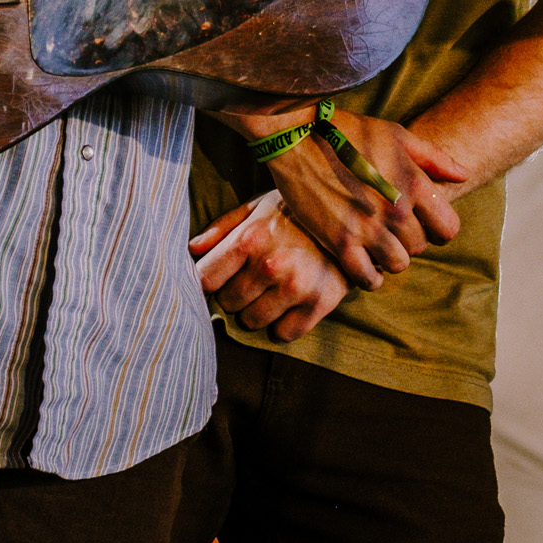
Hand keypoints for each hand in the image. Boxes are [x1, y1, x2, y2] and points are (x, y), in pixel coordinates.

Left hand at [191, 192, 348, 341]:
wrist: (352, 217)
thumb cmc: (296, 211)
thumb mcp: (258, 207)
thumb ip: (222, 228)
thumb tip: (191, 251)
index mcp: (251, 237)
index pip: (205, 279)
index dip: (208, 280)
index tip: (216, 277)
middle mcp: (271, 265)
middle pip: (227, 303)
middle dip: (233, 293)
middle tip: (249, 279)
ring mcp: (295, 287)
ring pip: (250, 322)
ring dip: (254, 311)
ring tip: (268, 291)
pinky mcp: (318, 304)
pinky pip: (282, 334)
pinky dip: (281, 324)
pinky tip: (288, 304)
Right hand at [231, 108, 466, 286]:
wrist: (298, 136)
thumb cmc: (349, 131)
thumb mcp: (397, 135)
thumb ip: (434, 158)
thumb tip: (463, 176)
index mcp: (414, 183)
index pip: (448, 228)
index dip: (439, 227)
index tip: (425, 222)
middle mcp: (395, 210)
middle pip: (421, 247)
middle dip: (411, 238)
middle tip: (394, 227)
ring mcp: (367, 228)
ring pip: (398, 264)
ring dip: (391, 256)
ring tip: (379, 241)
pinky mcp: (340, 242)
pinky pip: (368, 279)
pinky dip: (370, 275)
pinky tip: (364, 260)